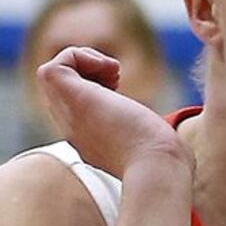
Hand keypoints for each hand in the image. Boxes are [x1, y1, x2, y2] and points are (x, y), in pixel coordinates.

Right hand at [34, 48, 187, 180]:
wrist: (158, 169)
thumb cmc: (167, 164)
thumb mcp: (157, 150)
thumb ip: (153, 146)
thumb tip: (174, 151)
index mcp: (91, 143)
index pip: (75, 108)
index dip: (92, 88)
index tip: (119, 93)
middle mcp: (74, 131)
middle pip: (60, 90)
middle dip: (85, 71)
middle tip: (115, 78)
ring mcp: (69, 118)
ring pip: (52, 76)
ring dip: (82, 61)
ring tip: (112, 73)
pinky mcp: (70, 100)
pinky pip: (53, 67)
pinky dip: (79, 57)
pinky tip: (109, 71)